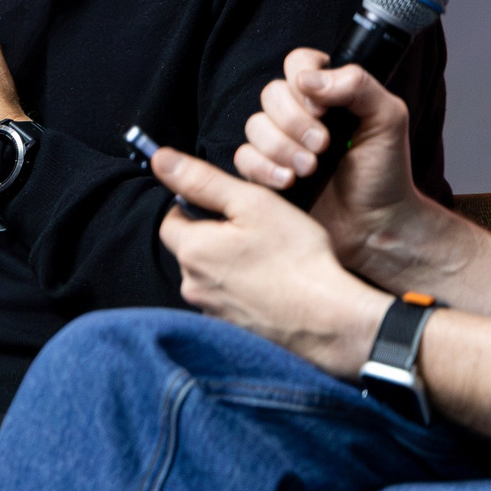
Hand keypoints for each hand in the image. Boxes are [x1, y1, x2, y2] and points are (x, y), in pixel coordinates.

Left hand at [152, 146, 388, 380]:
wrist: (329, 320)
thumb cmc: (295, 257)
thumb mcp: (252, 203)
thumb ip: (203, 180)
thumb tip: (161, 160)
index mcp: (192, 251)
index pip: (170, 220)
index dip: (195, 207)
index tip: (226, 207)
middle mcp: (192, 285)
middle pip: (189, 249)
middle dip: (212, 237)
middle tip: (253, 232)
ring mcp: (211, 311)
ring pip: (208, 276)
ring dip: (227, 265)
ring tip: (266, 260)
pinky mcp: (231, 330)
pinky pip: (226, 300)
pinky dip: (242, 290)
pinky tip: (270, 286)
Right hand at [235, 47, 423, 270]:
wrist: (376, 225)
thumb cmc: (385, 172)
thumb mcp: (387, 118)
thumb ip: (357, 85)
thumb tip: (310, 79)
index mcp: (328, 92)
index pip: (298, 63)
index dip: (302, 81)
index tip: (324, 109)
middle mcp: (300, 114)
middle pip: (270, 94)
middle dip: (295, 122)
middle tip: (322, 145)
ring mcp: (280, 143)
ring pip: (255, 126)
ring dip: (283, 147)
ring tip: (311, 168)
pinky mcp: (265, 172)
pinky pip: (244, 158)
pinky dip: (265, 168)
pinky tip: (290, 181)